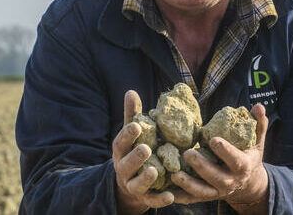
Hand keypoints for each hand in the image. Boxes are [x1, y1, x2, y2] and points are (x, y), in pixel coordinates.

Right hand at [113, 90, 173, 214]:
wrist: (129, 186)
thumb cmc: (134, 151)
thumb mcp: (132, 135)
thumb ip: (132, 115)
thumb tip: (130, 91)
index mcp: (121, 151)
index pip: (121, 142)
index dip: (128, 135)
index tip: (137, 126)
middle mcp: (124, 169)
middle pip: (127, 165)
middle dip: (135, 157)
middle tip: (146, 149)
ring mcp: (133, 185)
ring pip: (137, 185)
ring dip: (145, 178)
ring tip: (156, 171)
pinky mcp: (145, 199)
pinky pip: (152, 201)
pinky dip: (160, 200)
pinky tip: (171, 196)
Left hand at [170, 104, 269, 212]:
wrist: (248, 183)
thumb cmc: (249, 155)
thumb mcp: (257, 141)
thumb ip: (258, 124)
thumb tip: (259, 106)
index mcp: (243, 166)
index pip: (235, 160)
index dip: (225, 151)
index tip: (213, 140)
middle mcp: (230, 181)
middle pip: (216, 177)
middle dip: (202, 166)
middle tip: (187, 153)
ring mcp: (218, 191)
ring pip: (202, 191)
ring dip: (188, 184)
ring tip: (175, 174)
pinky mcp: (207, 197)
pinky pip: (192, 199)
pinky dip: (180, 198)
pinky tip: (167, 193)